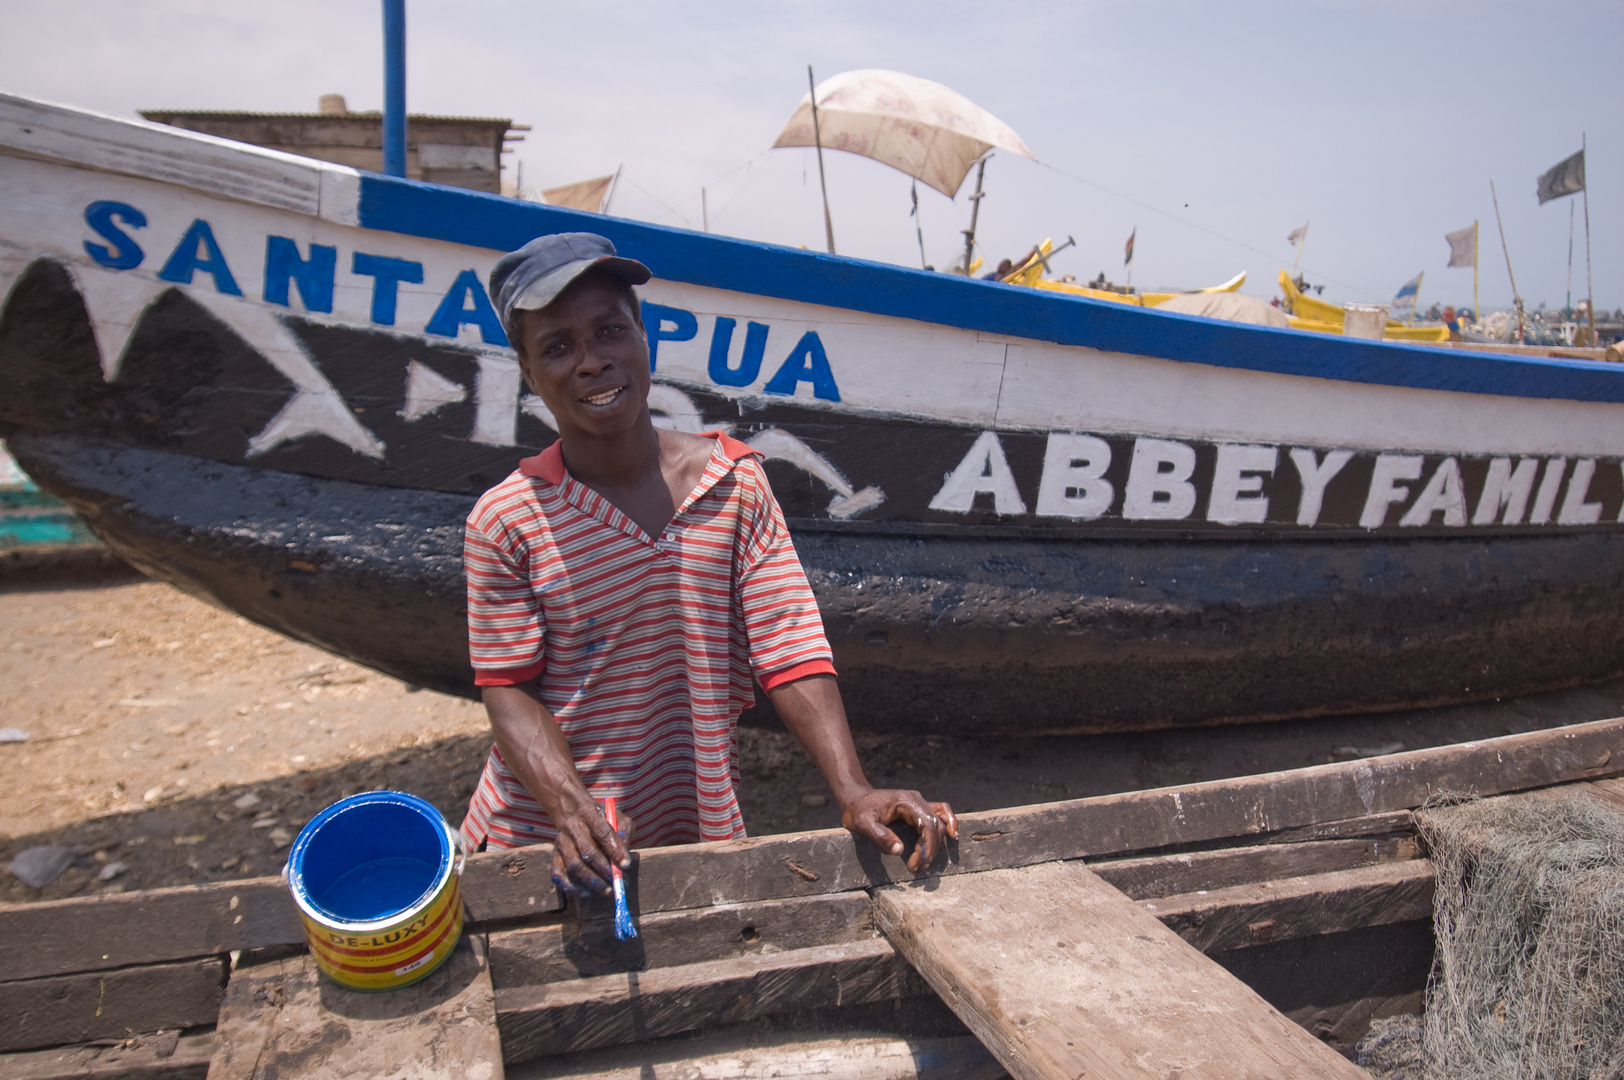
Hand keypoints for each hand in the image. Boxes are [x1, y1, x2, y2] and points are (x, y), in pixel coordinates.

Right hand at [549, 799, 631, 897]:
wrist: (574, 813)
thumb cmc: (602, 820)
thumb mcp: (617, 818)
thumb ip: (623, 834)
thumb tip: (624, 859)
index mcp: (589, 813)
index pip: (603, 833)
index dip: (615, 850)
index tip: (626, 865)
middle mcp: (572, 827)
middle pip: (587, 852)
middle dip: (604, 871)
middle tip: (618, 882)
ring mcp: (561, 842)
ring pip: (574, 865)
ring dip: (592, 881)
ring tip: (607, 890)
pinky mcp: (554, 855)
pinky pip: (558, 874)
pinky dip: (571, 886)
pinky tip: (585, 892)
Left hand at [841, 789, 957, 872]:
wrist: (856, 799)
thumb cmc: (858, 810)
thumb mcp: (862, 823)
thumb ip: (880, 836)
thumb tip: (899, 849)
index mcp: (906, 801)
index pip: (927, 823)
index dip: (928, 844)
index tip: (920, 862)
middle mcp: (917, 800)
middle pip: (935, 825)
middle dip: (929, 849)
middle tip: (917, 868)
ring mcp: (919, 803)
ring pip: (939, 822)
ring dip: (936, 844)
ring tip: (925, 863)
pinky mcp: (918, 809)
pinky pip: (939, 814)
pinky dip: (948, 824)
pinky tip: (952, 836)